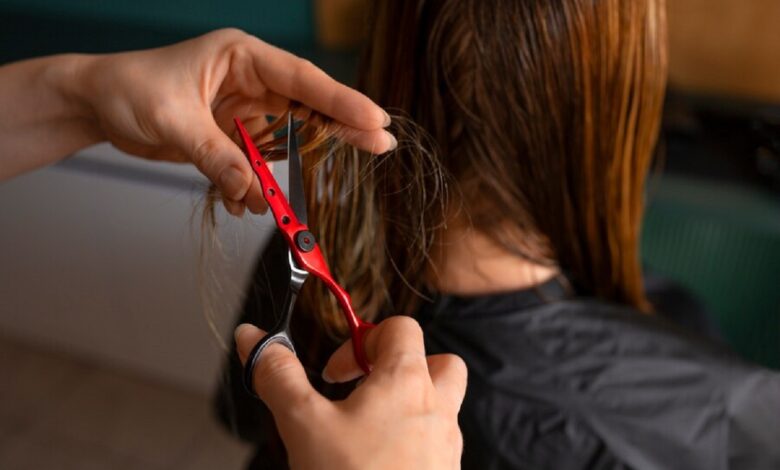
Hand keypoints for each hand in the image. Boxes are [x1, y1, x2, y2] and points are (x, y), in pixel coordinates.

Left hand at [78, 28, 394, 215]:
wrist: (99, 103)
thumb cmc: (129, 89)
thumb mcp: (172, 120)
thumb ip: (216, 156)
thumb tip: (251, 192)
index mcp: (243, 57)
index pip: (302, 80)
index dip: (341, 100)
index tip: (373, 120)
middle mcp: (251, 80)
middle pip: (309, 106)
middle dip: (341, 127)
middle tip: (380, 144)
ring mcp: (245, 109)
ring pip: (286, 140)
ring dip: (287, 172)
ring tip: (280, 202)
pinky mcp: (233, 135)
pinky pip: (258, 163)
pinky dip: (255, 186)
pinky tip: (245, 202)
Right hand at [234, 317, 466, 469]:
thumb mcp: (303, 423)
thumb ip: (278, 375)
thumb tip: (252, 337)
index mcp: (407, 381)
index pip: (400, 328)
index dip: (363, 339)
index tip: (334, 372)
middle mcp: (438, 407)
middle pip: (436, 361)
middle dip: (401, 367)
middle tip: (365, 390)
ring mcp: (447, 444)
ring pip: (443, 403)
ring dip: (410, 403)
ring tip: (368, 427)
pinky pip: (439, 441)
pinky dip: (414, 439)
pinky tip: (379, 460)